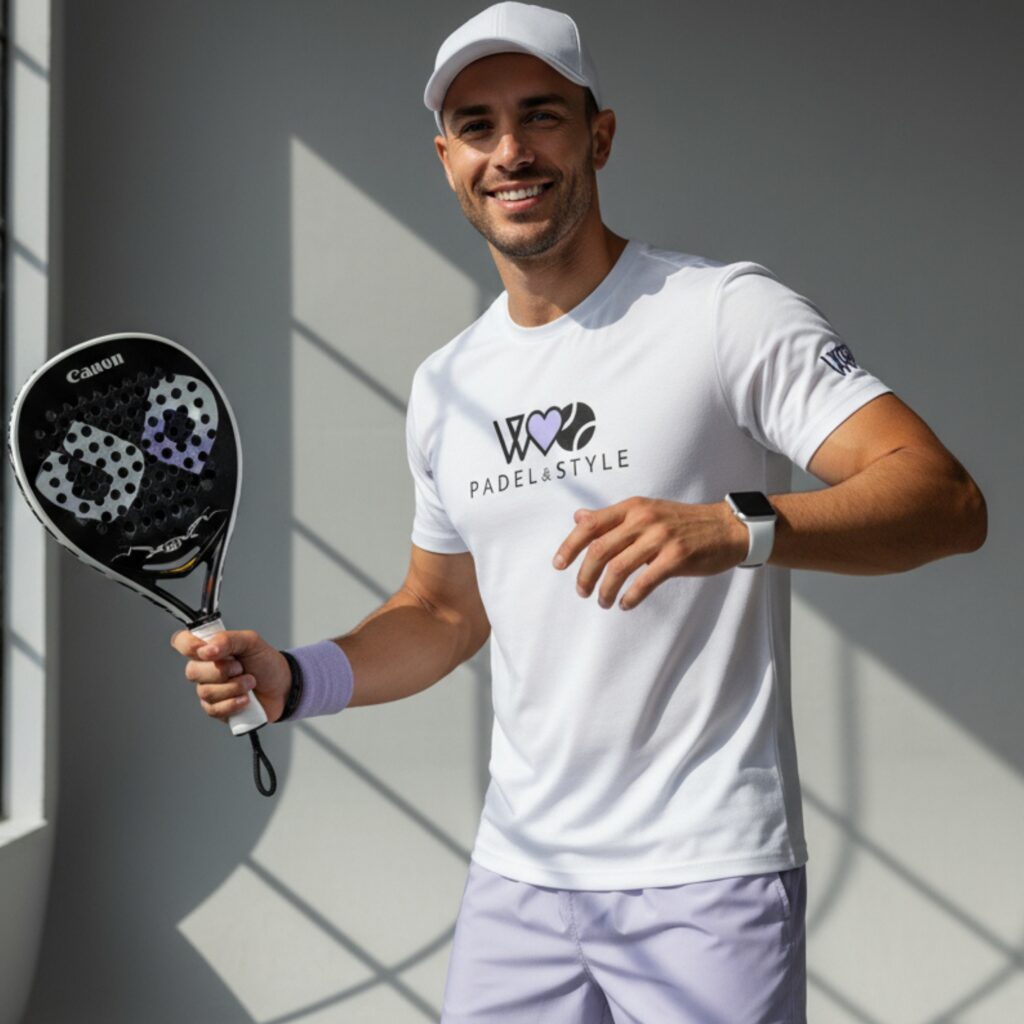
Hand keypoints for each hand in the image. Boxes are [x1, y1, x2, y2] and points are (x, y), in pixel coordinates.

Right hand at [170, 629, 292, 723]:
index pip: (182, 642)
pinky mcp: (217, 709)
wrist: (283, 686)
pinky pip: (214, 709)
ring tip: (250, 682)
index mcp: (210, 649)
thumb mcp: (252, 642)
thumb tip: (207, 649)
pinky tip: (246, 699)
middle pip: (193, 671)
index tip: (207, 651)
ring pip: (206, 692)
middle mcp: (205, 669)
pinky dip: (234, 703)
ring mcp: (209, 690)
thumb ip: (228, 639)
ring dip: (234, 687)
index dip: (188, 646)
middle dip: (222, 670)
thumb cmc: (266, 663)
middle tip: (241, 667)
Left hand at [551, 497, 748, 610]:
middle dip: (584, 575)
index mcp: (632, 508)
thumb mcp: (646, 511)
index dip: (569, 546)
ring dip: (605, 590)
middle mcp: (643, 519)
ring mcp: (660, 537)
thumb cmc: (683, 522)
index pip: (589, 525)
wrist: (727, 528)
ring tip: (603, 602)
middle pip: (599, 549)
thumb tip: (578, 517)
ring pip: (618, 568)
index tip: (559, 565)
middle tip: (582, 592)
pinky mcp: (677, 557)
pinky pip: (644, 581)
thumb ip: (612, 518)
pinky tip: (626, 604)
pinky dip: (631, 597)